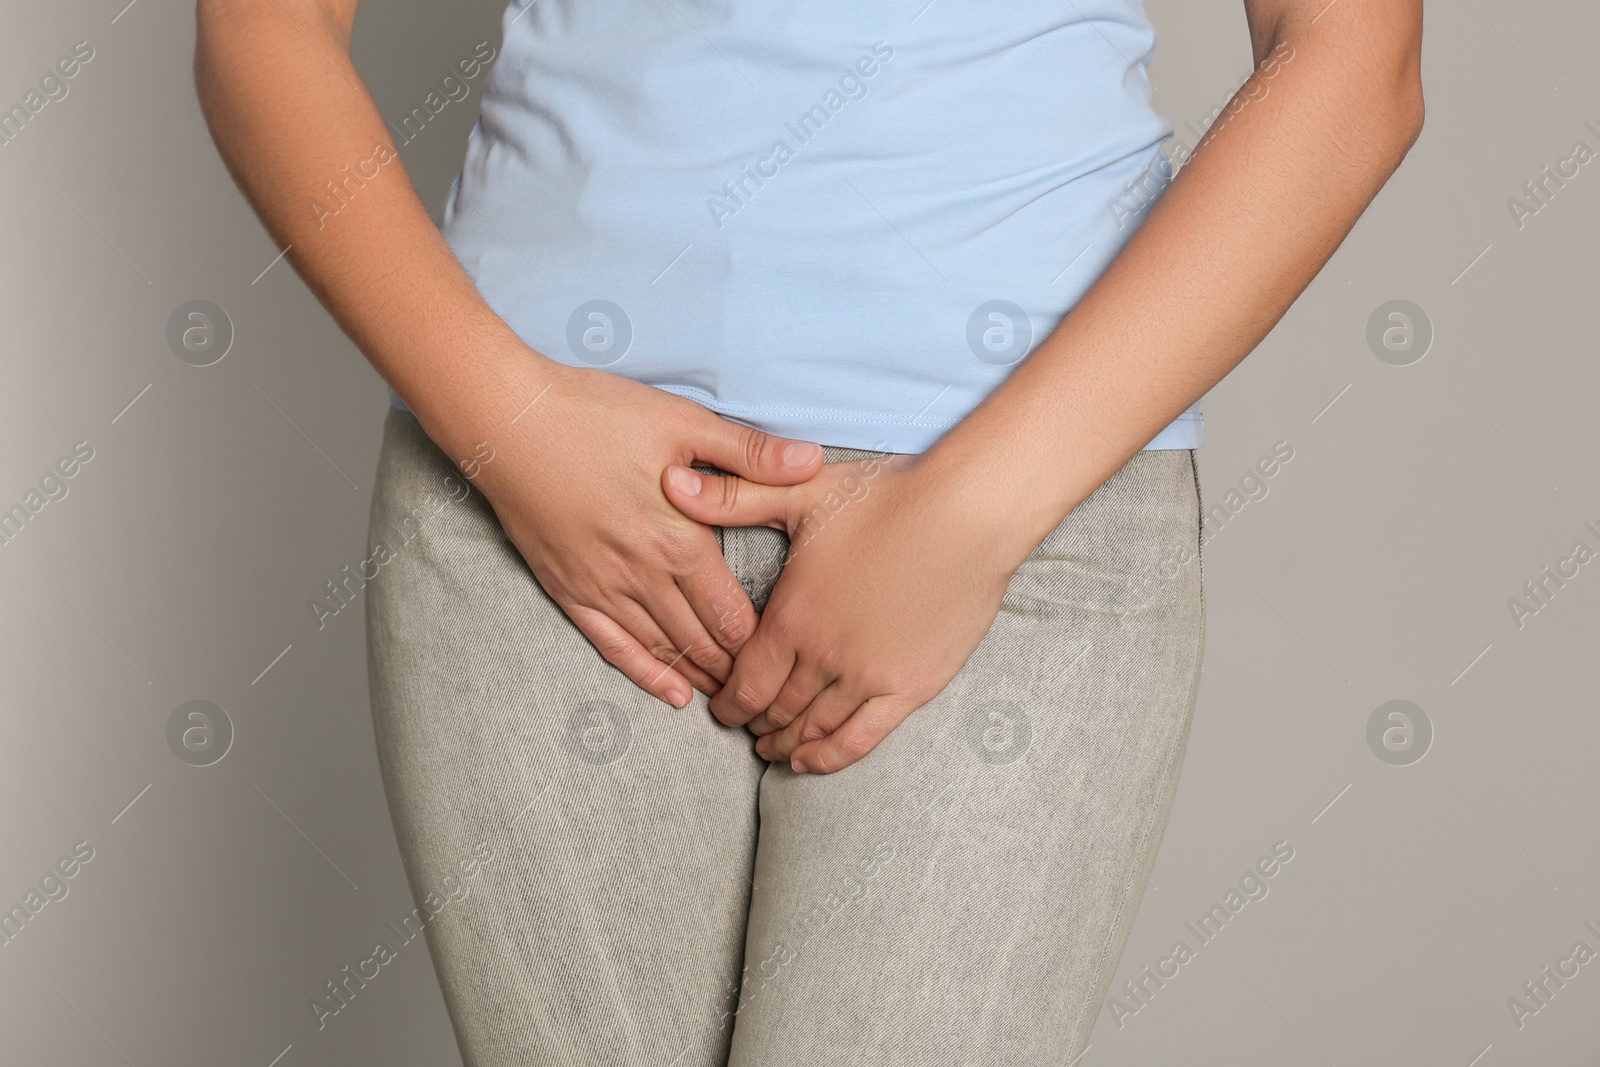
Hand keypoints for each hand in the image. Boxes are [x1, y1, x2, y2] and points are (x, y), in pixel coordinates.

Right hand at [447, 360, 823, 707]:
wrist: (507, 421)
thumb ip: (748, 452)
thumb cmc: (595, 414)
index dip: (765, 644)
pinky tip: (671, 695)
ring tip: (734, 696)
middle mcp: (644, 577)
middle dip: (739, 670)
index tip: (788, 657)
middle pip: (704, 642)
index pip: (735, 616)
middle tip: (770, 690)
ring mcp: (602, 589)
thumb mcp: (682, 421)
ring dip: (701, 675)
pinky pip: (613, 647)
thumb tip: (812, 461)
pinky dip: (647, 675)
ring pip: (664, 651)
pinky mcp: (569, 590)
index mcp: (680, 540)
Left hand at [660, 452, 1015, 771]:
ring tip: (773, 746)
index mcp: (791, 616)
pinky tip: (810, 761)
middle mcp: (823, 656)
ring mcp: (867, 677)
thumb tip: (672, 482)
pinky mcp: (910, 687)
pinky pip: (860, 739)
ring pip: (811, 728)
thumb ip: (735, 496)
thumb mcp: (802, 491)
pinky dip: (829, 756)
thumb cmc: (889, 497)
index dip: (726, 701)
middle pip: (774, 709)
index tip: (720, 705)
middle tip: (744, 726)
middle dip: (752, 722)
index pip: (743, 681)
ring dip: (785, 743)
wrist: (970, 514)